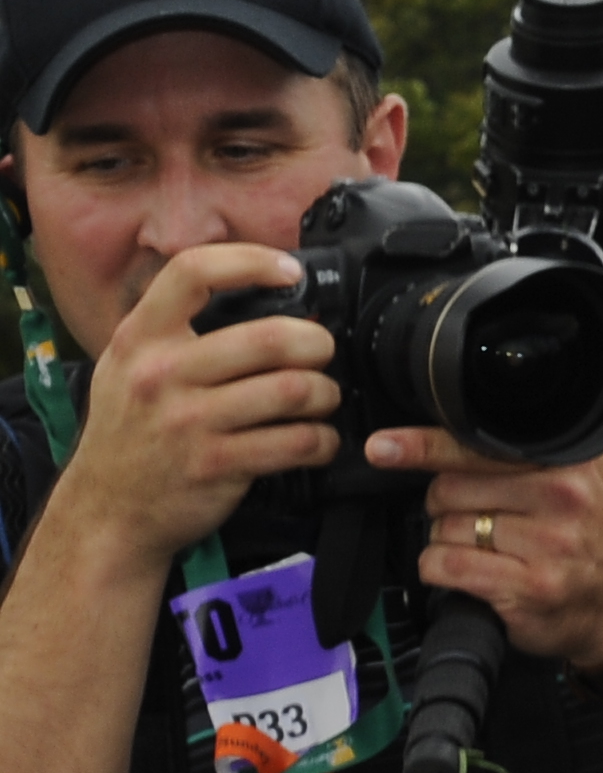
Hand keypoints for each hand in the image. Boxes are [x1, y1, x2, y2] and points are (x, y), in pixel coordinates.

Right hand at [57, 242, 341, 564]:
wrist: (106, 512)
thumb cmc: (130, 433)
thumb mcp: (127, 368)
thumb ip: (174, 330)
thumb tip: (258, 296)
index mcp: (139, 339)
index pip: (192, 273)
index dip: (250, 261)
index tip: (289, 271)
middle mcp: (161, 375)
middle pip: (270, 337)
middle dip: (318, 343)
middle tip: (323, 352)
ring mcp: (188, 422)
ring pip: (294, 390)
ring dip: (327, 393)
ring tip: (324, 398)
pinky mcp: (216, 465)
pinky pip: (295, 442)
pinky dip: (322, 440)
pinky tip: (318, 440)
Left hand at [368, 433, 602, 664]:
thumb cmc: (589, 539)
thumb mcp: (583, 479)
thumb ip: (538, 449)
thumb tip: (463, 419)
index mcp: (569, 464)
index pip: (480, 446)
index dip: (426, 446)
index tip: (385, 446)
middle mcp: (563, 498)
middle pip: (450, 488)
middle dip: (444, 504)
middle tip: (474, 517)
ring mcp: (548, 543)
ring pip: (444, 528)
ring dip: (446, 541)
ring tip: (483, 549)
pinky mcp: (527, 585)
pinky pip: (446, 565)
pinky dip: (440, 569)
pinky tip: (466, 572)